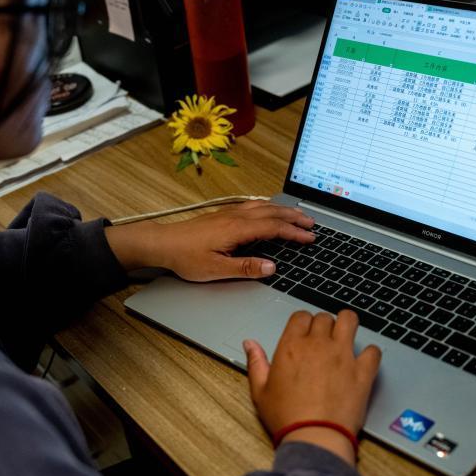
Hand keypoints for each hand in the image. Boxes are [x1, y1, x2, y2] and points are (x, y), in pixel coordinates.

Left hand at [104, 200, 314, 280]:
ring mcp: (229, 214)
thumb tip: (271, 267)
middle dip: (294, 217)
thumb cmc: (185, 257)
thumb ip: (245, 268)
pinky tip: (269, 209)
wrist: (163, 243)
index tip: (310, 237)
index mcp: (237, 229)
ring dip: (283, 210)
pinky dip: (268, 206)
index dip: (294, 233)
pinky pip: (252, 206)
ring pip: (263, 207)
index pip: (274, 228)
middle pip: (272, 213)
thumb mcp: (216, 269)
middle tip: (312, 223)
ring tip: (297, 215)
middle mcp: (235, 217)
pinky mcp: (223, 215)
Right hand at [244, 310, 380, 465]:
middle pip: (324, 318)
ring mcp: (343, 355)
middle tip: (323, 339)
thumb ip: (256, 363)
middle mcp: (319, 344)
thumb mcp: (260, 391)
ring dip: (347, 324)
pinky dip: (370, 353)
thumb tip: (250, 344)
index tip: (304, 333)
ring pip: (349, 321)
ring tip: (345, 335)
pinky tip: (364, 360)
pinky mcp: (362, 371)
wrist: (314, 436)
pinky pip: (373, 350)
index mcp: (292, 346)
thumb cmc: (286, 417)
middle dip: (323, 325)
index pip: (301, 316)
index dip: (303, 322)